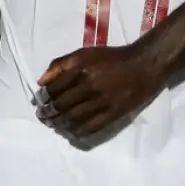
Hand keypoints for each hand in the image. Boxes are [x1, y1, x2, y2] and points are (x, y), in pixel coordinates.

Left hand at [36, 44, 157, 137]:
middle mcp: (90, 85)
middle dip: (48, 113)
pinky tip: (71, 131)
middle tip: (43, 116)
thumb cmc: (112, 58)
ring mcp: (103, 101)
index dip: (43, 98)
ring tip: (53, 125)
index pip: (54, 89)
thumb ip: (61, 64)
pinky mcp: (114, 113)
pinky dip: (77, 132)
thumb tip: (40, 82)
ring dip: (58, 124)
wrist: (145, 64)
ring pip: (73, 118)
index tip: (40, 102)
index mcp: (82, 68)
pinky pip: (90, 127)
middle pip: (61, 105)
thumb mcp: (85, 53)